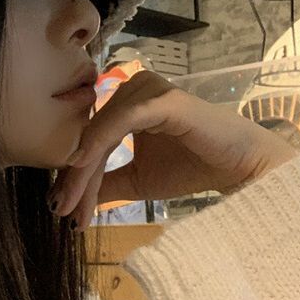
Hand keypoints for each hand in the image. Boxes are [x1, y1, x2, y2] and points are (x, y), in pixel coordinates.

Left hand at [47, 69, 297, 230]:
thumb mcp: (137, 181)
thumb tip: (67, 199)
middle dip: (74, 177)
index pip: (89, 140)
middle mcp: (133, 89)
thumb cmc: (192, 168)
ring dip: (84, 170)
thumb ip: (105, 183)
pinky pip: (122, 120)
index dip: (73, 176)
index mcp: (126, 104)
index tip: (60, 209)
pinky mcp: (163, 98)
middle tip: (60, 210)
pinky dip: (100, 142)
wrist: (239, 168)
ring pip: (101, 131)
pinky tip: (83, 164)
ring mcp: (148, 89)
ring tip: (72, 203)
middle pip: (91, 135)